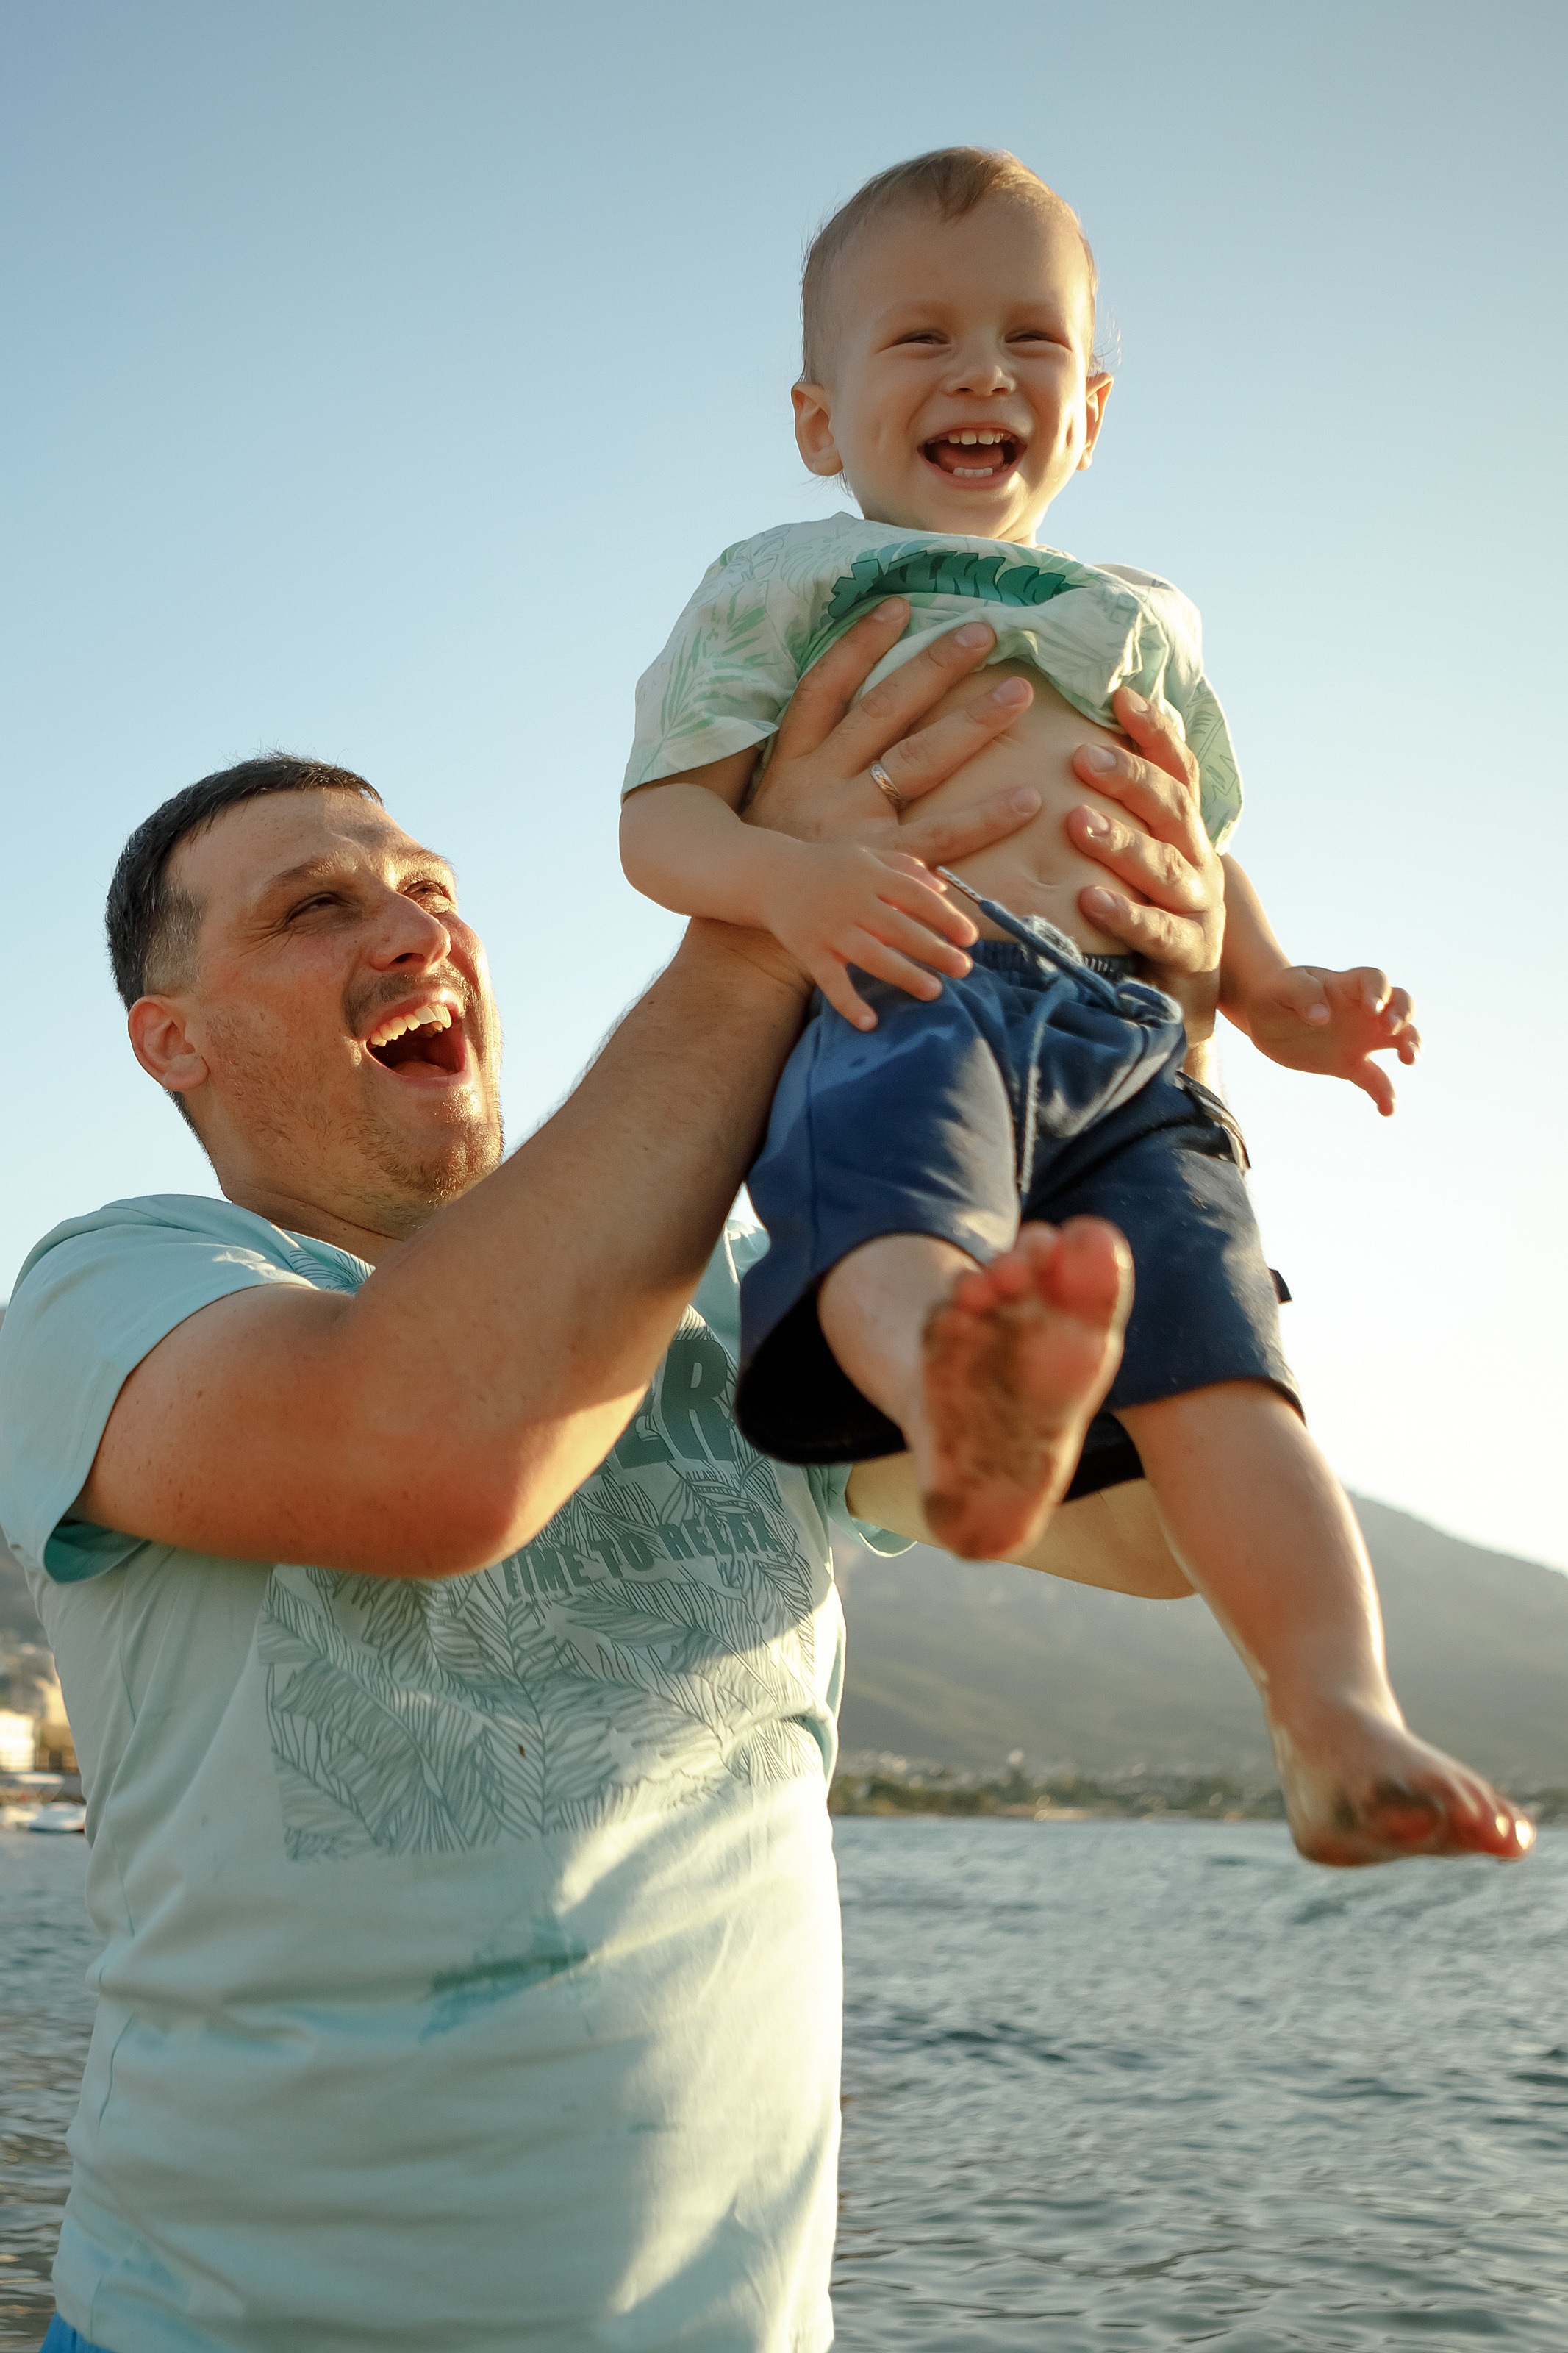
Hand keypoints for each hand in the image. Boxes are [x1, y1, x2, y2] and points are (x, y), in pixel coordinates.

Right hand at [746, 598, 1045, 869]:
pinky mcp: (880, 867)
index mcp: (792, 761)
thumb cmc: (772, 859)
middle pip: (884, 710)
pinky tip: (1029, 797)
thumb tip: (833, 709)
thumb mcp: (767, 797)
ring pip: (918, 760)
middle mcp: (821, 783)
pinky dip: (987, 818)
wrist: (759, 929)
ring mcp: (852, 824)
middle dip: (934, 666)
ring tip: (1019, 693)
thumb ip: (801, 756)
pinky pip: (943, 837)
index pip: (824, 688)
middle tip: (984, 631)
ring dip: (971, 723)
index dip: (858, 643)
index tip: (899, 605)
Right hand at [761, 838, 976, 1028]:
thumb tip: (943, 890)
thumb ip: (904, 869)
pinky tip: (870, 1022)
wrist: (769, 875)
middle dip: (934, 949)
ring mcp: (830, 928)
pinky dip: (848, 1003)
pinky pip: (831, 981)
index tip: (970, 937)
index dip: (945, 917)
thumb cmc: (826, 866)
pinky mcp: (809, 951)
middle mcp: (852, 901)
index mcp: (870, 876)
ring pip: (872, 956)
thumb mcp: (865, 856)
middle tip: (964, 969)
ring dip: (904, 974)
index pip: (916, 896)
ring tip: (934, 991)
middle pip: (900, 928)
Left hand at [1065, 687, 1223, 1039]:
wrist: (1179, 1005)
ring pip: (1163, 867)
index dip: (1155, 732)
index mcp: (1186, 833)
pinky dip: (1125, 914)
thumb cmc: (1145, 919)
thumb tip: (1076, 747)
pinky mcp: (1189, 956)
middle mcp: (1198, 862)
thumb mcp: (1139, 863)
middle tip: (1083, 756)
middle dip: (1131, 779)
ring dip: (1121, 842)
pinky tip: (1090, 898)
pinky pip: (1156, 931)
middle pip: (1171, 809)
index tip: (1121, 695)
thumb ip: (1123, 815)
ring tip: (1076, 821)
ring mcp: (1198, 909)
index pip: (1177, 771)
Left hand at [1235, 965, 1419, 1114]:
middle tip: (1393, 1029)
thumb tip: (1321, 1017)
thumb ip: (1302, 995)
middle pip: (1400, 1004)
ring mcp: (1360, 1038)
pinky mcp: (1350, 1064)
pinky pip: (1375, 1080)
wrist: (1265, 1017)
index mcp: (1346, 985)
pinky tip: (1387, 1111)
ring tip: (1409, 1059)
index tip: (1373, 1008)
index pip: (1374, 980)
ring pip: (1400, 1039)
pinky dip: (1385, 1095)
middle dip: (1405, 1015)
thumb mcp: (1283, 988)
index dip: (1379, 992)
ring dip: (1412, 1046)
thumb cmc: (1277, 993)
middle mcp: (1362, 1010)